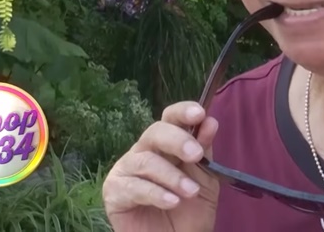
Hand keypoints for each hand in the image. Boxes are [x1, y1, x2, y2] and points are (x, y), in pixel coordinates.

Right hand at [103, 101, 220, 231]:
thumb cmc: (189, 212)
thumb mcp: (204, 180)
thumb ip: (204, 152)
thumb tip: (209, 122)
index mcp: (166, 145)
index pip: (170, 118)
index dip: (182, 112)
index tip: (200, 114)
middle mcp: (143, 152)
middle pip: (154, 132)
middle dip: (177, 140)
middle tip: (196, 155)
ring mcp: (126, 171)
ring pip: (145, 161)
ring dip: (172, 176)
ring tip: (191, 192)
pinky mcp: (114, 192)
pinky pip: (134, 187)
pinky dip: (156, 194)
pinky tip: (172, 202)